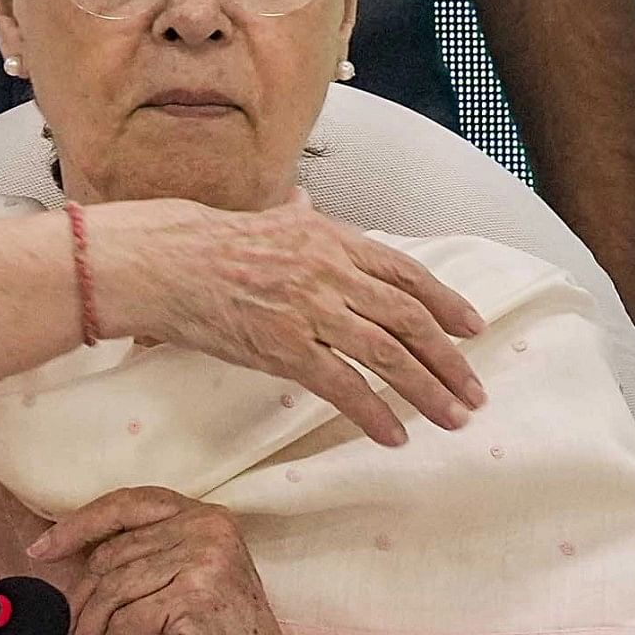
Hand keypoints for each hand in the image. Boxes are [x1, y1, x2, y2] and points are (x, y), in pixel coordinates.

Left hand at [28, 488, 333, 634]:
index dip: (78, 526)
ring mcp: (203, 560)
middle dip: (78, 608)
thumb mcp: (190, 585)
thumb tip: (69, 565)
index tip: (40, 552)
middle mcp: (207, 528)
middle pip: (109, 557)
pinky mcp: (194, 597)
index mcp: (207, 518)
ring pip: (110, 593)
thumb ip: (148, 562)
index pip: (127, 504)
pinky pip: (124, 624)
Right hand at [84, 197, 486, 444]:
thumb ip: (302, 217)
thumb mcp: (271, 218)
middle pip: (409, 320)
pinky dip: (374, 413)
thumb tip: (307, 200)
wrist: (160, 261)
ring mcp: (310, 311)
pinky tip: (396, 434)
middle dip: (449, 359)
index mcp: (335, 241)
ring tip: (453, 418)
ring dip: (427, 391)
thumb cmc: (210, 242)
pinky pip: (342, 386)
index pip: (408, 275)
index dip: (448, 304)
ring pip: (387, 355)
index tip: (474, 329)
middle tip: (475, 391)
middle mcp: (332, 274)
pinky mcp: (283, 348)